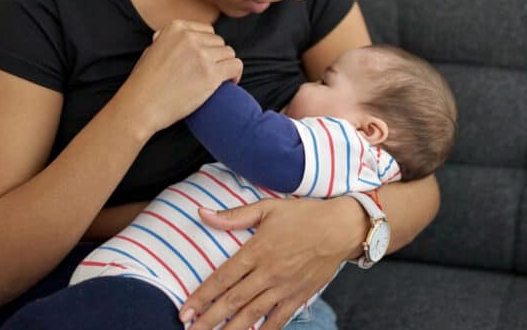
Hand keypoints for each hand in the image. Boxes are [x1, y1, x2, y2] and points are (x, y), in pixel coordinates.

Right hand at [119, 20, 242, 136]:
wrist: (140, 105)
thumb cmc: (144, 83)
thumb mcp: (153, 49)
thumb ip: (172, 40)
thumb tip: (187, 37)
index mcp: (176, 28)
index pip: (207, 31)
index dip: (208, 47)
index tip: (204, 60)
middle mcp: (190, 37)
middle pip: (219, 42)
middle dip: (216, 57)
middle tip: (209, 73)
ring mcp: (202, 55)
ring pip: (229, 53)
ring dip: (225, 66)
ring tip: (218, 80)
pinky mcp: (211, 74)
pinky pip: (236, 66)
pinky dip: (235, 74)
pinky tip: (229, 83)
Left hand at [180, 197, 366, 329]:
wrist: (341, 228)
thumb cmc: (304, 215)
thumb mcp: (267, 208)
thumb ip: (234, 215)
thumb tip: (202, 213)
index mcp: (257, 250)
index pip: (222, 277)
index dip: (202, 296)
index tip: (185, 310)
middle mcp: (268, 273)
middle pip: (233, 301)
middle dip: (208, 319)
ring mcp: (284, 287)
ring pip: (252, 314)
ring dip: (230, 329)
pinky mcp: (299, 297)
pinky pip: (278, 320)